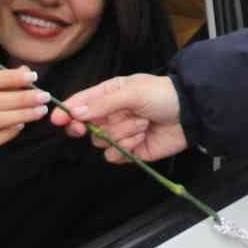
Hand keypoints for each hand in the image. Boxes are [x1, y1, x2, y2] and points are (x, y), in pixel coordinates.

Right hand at [50, 73, 185, 163]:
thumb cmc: (162, 95)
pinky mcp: (129, 151)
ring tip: (141, 123)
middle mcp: (111, 114)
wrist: (190, 114)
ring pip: (101, 141)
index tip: (57, 119)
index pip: (80, 103)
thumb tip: (75, 112)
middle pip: (85, 126)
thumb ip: (103, 103)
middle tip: (88, 128)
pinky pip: (114, 155)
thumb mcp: (132, 92)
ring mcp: (120, 133)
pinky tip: (142, 138)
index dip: (67, 112)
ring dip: (120, 133)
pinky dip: (126, 148)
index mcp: (109, 94)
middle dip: (89, 127)